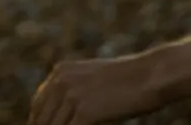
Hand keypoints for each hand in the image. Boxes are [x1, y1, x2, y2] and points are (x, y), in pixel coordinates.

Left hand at [29, 55, 162, 124]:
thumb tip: (67, 112)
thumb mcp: (93, 79)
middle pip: (41, 118)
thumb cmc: (130, 80)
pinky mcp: (85, 112)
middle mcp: (60, 81)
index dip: (38, 121)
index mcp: (60, 72)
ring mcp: (71, 96)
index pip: (38, 104)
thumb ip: (75, 90)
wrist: (151, 75)